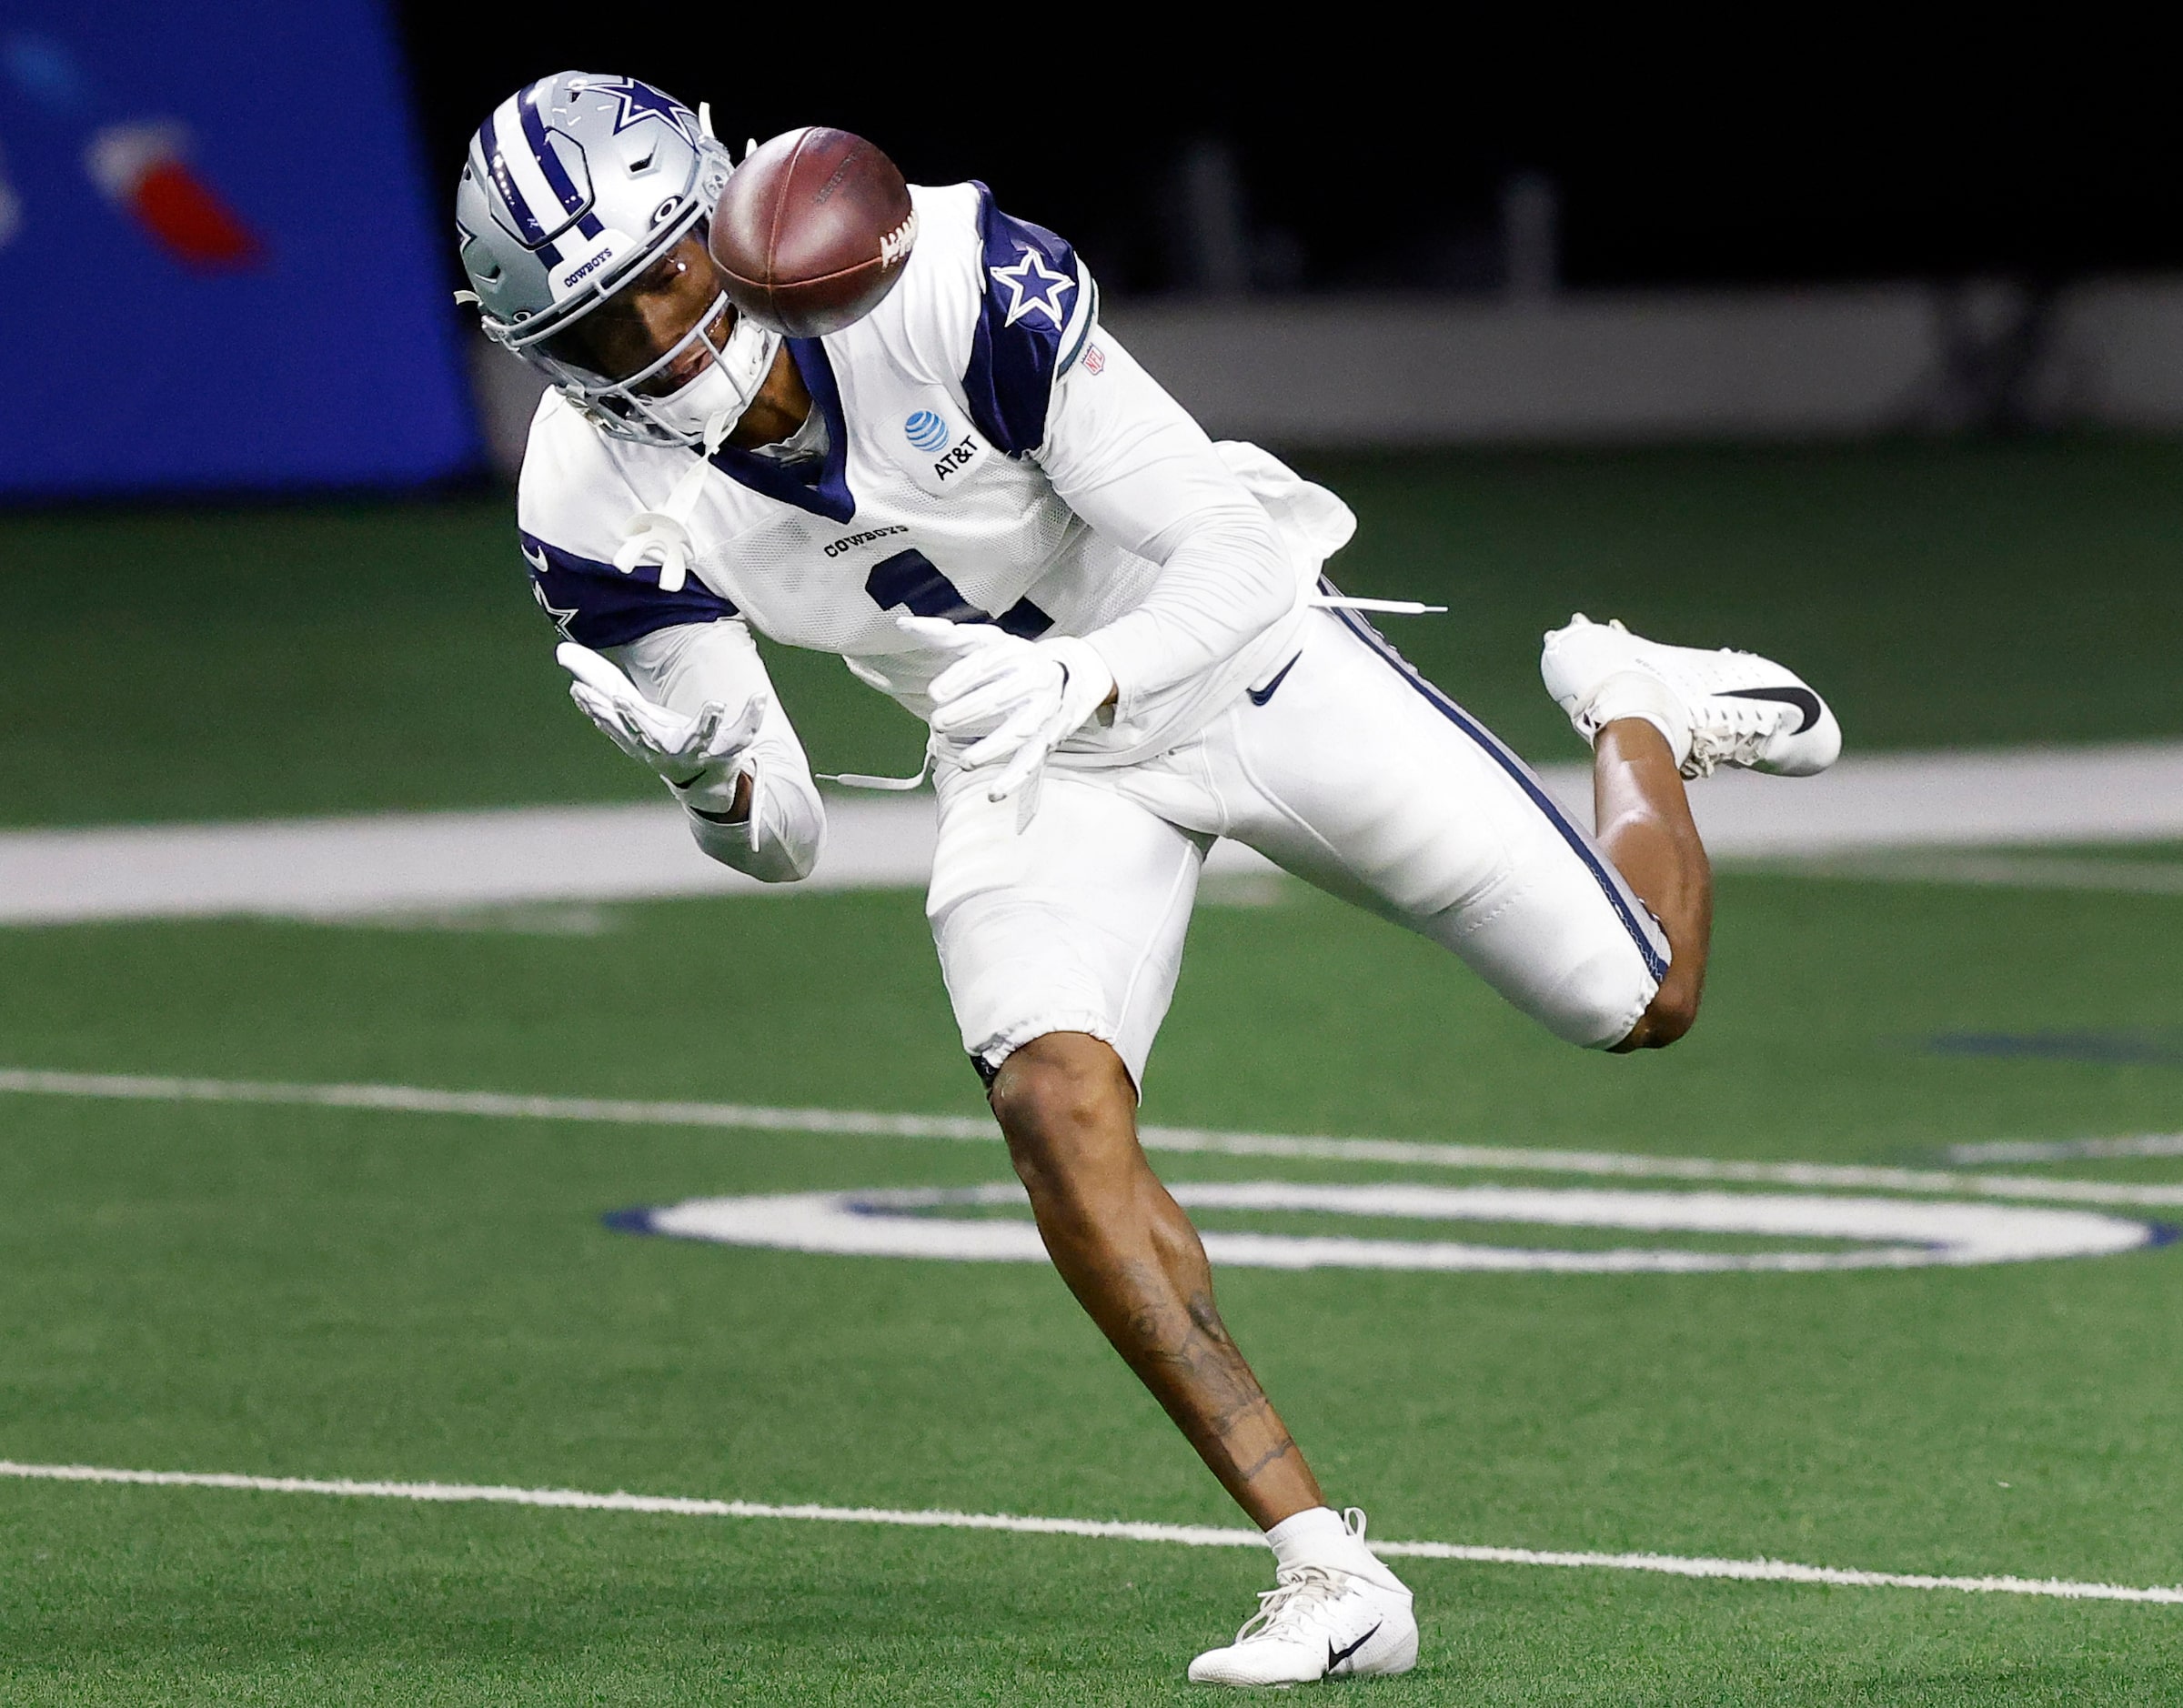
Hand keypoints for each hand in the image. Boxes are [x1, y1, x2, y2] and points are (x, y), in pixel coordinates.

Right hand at [557, 642, 766, 809]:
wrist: (704, 787)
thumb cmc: (662, 740)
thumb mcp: (633, 714)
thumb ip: (600, 684)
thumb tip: (561, 653)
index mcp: (639, 738)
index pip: (612, 722)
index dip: (595, 709)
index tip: (580, 693)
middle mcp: (664, 749)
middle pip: (645, 734)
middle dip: (632, 719)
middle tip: (621, 702)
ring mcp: (698, 753)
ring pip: (700, 739)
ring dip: (705, 725)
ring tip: (714, 706)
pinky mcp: (728, 752)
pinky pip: (742, 734)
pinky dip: (751, 716)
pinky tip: (758, 698)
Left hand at [900, 617, 1115, 808]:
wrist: (1070, 672)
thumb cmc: (1013, 658)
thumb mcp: (983, 640)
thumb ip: (943, 635)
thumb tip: (903, 624)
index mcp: (1015, 652)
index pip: (987, 662)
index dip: (961, 677)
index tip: (935, 692)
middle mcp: (1033, 679)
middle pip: (1001, 696)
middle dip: (969, 711)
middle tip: (938, 723)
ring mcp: (1043, 710)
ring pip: (1021, 730)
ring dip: (993, 748)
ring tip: (965, 762)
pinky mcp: (1047, 737)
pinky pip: (1032, 760)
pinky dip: (1014, 778)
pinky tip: (994, 794)